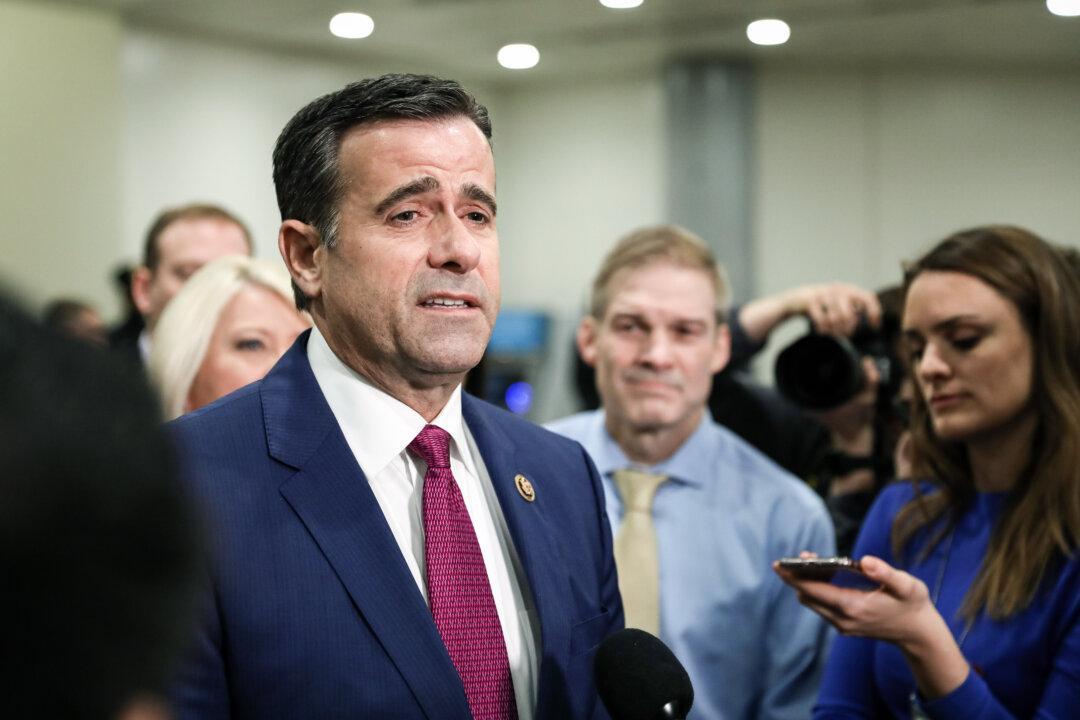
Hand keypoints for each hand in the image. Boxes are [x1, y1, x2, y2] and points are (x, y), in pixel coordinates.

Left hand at [773, 554, 969, 699]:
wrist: (919, 634)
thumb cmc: (913, 605)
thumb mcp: (907, 585)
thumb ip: (886, 573)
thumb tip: (864, 561)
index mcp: (854, 607)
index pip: (813, 591)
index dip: (794, 577)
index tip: (779, 564)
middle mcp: (843, 619)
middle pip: (807, 596)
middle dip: (797, 577)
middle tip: (796, 556)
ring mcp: (843, 625)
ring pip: (813, 602)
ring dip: (806, 583)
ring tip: (808, 561)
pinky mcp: (845, 625)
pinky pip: (822, 606)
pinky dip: (817, 590)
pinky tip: (823, 574)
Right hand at [790, 283, 880, 336]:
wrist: (796, 298)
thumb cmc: (822, 304)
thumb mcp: (839, 302)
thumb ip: (853, 308)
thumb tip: (871, 322)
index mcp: (848, 289)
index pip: (868, 297)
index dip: (874, 312)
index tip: (875, 327)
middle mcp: (838, 289)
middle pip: (849, 314)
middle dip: (848, 328)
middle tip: (846, 335)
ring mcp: (823, 294)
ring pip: (835, 318)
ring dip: (835, 330)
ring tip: (833, 333)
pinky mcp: (810, 302)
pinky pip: (821, 320)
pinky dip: (823, 329)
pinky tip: (822, 331)